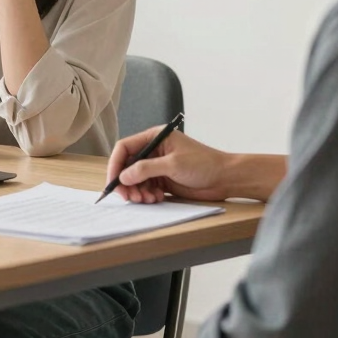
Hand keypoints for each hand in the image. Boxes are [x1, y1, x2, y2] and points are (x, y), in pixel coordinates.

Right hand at [106, 129, 231, 202]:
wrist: (224, 178)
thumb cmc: (204, 164)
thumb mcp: (173, 164)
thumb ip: (147, 169)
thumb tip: (124, 176)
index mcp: (155, 137)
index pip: (125, 147)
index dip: (115, 164)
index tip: (113, 181)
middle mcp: (154, 151)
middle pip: (127, 166)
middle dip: (126, 182)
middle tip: (130, 197)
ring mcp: (158, 166)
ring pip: (135, 180)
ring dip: (137, 192)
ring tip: (146, 199)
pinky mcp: (163, 180)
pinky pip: (145, 188)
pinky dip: (146, 196)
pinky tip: (156, 198)